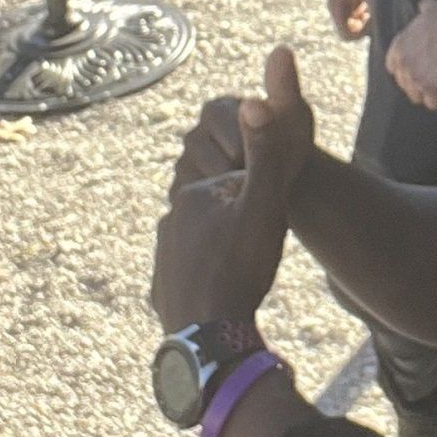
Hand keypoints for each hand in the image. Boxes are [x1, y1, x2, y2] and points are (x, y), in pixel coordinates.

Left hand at [151, 48, 315, 333]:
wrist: (206, 339)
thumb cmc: (239, 268)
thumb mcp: (264, 205)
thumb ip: (265, 153)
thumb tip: (252, 97)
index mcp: (195, 193)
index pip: (243, 184)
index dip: (266, 201)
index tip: (273, 227)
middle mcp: (172, 219)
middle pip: (225, 213)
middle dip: (246, 226)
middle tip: (262, 255)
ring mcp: (164, 255)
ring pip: (207, 242)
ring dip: (229, 253)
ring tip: (247, 276)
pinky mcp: (163, 287)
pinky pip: (193, 274)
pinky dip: (211, 279)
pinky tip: (226, 295)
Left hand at [384, 0, 436, 111]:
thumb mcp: (430, 7)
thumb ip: (422, 9)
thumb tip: (423, 5)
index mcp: (398, 48)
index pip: (393, 68)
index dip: (407, 69)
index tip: (418, 67)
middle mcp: (403, 66)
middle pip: (405, 85)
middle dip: (417, 82)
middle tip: (433, 77)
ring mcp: (417, 80)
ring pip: (417, 97)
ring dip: (428, 93)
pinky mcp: (433, 91)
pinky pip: (433, 104)